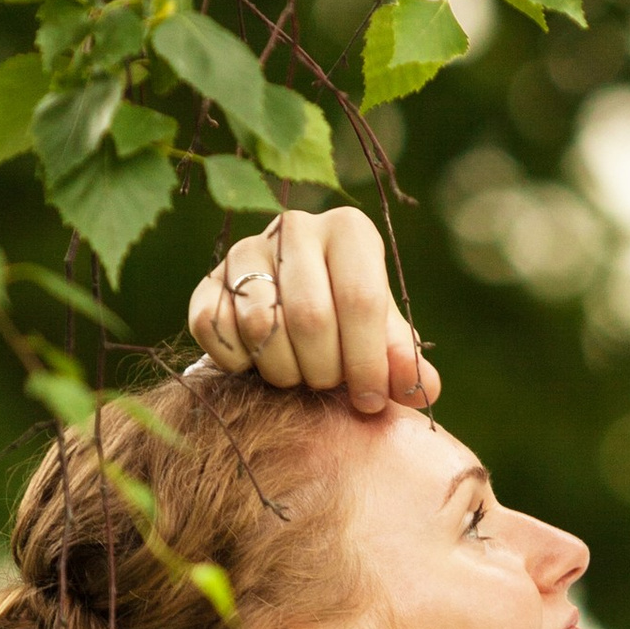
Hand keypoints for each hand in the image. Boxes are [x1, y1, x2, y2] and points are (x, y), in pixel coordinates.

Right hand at [185, 205, 440, 415]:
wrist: (288, 304)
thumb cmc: (348, 318)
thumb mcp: (381, 333)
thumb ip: (403, 360)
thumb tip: (422, 389)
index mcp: (349, 230)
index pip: (361, 298)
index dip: (368, 361)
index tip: (371, 401)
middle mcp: (295, 227)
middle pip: (310, 317)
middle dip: (324, 369)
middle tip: (329, 384)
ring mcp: (245, 250)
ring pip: (260, 326)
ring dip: (284, 370)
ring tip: (299, 373)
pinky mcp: (208, 280)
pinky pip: (216, 331)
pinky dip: (240, 363)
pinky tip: (260, 362)